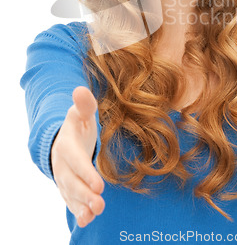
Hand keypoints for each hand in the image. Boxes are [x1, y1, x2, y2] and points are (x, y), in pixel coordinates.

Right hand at [51, 86, 104, 227]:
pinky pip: (72, 203)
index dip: (86, 172)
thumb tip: (80, 89)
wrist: (63, 142)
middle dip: (85, 194)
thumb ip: (84, 104)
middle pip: (73, 182)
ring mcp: (65, 179)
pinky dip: (78, 212)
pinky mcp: (69, 190)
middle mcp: (63, 165)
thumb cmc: (77, 126)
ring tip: (95, 214)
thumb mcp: (81, 113)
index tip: (100, 184)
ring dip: (83, 205)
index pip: (76, 161)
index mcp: (67, 145)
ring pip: (72, 195)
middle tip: (100, 203)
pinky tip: (88, 220)